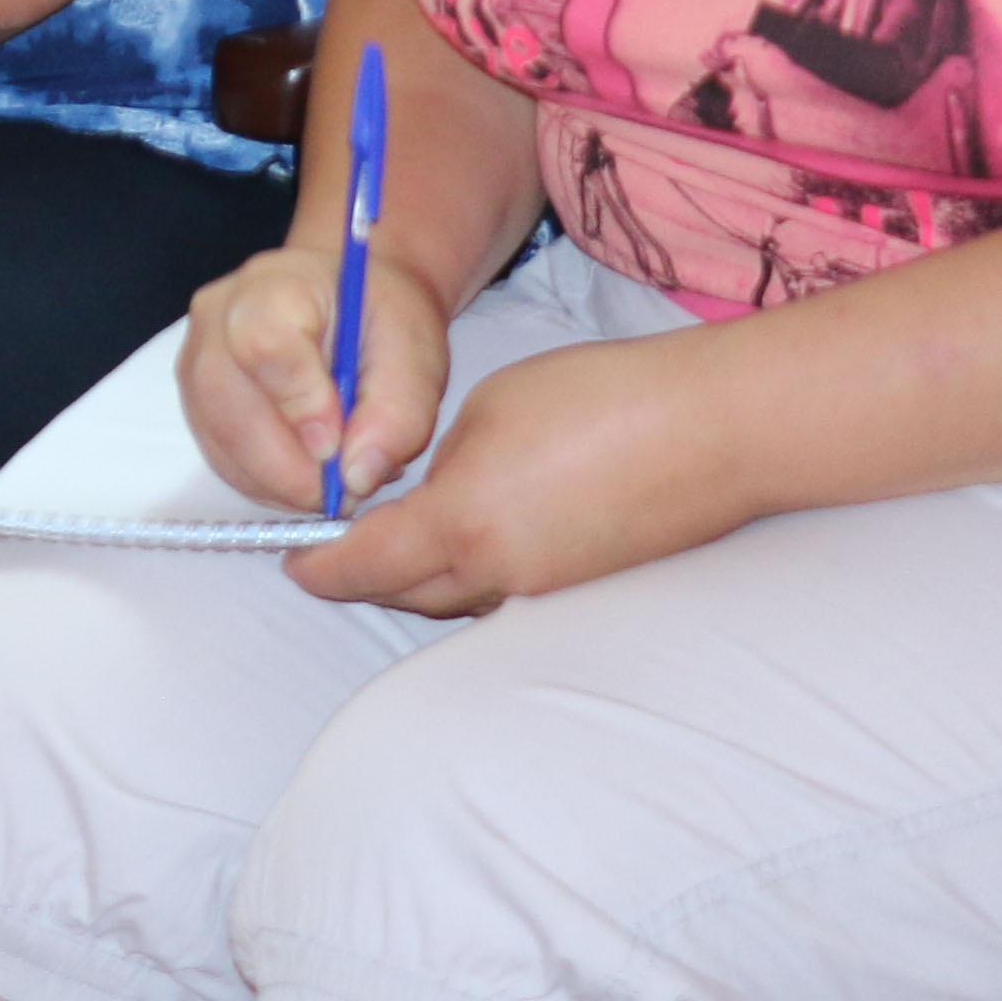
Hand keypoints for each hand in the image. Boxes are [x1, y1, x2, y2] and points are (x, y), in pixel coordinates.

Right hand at [182, 235, 458, 518]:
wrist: (346, 304)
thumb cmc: (380, 321)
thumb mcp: (415, 354)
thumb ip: (397, 413)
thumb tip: (356, 476)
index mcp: (276, 286)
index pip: (265, 346)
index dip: (300, 407)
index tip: (338, 447)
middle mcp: (218, 319)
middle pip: (230, 409)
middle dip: (293, 470)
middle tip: (349, 488)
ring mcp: (196, 361)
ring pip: (222, 444)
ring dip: (283, 482)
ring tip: (337, 473)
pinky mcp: (195, 402)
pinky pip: (222, 460)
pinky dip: (269, 484)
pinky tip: (309, 470)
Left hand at [292, 329, 756, 615]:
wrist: (709, 430)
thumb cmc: (596, 399)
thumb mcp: (487, 412)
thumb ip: (439, 466)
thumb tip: (423, 499)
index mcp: (462, 523)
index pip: (362, 564)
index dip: (318, 565)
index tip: (293, 558)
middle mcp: (500, 573)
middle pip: (404, 593)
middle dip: (360, 577)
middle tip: (329, 552)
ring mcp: (546, 590)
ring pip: (455, 600)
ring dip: (417, 580)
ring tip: (391, 544)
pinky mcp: (581, 589)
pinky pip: (503, 596)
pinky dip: (471, 578)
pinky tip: (468, 544)